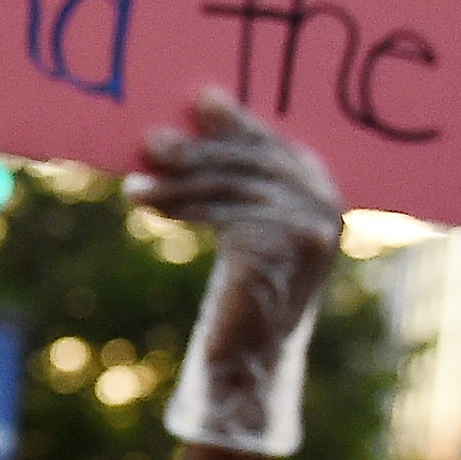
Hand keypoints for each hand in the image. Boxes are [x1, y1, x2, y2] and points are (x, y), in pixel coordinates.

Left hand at [135, 92, 341, 454]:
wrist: (248, 360)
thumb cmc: (241, 287)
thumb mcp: (246, 222)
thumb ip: (237, 173)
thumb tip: (203, 99)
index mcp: (325, 193)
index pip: (276, 146)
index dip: (238, 123)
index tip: (200, 100)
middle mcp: (326, 208)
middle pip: (253, 162)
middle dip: (199, 150)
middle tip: (152, 142)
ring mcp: (309, 230)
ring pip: (230, 188)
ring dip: (176, 185)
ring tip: (134, 189)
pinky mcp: (279, 251)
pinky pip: (222, 215)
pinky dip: (180, 208)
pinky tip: (148, 208)